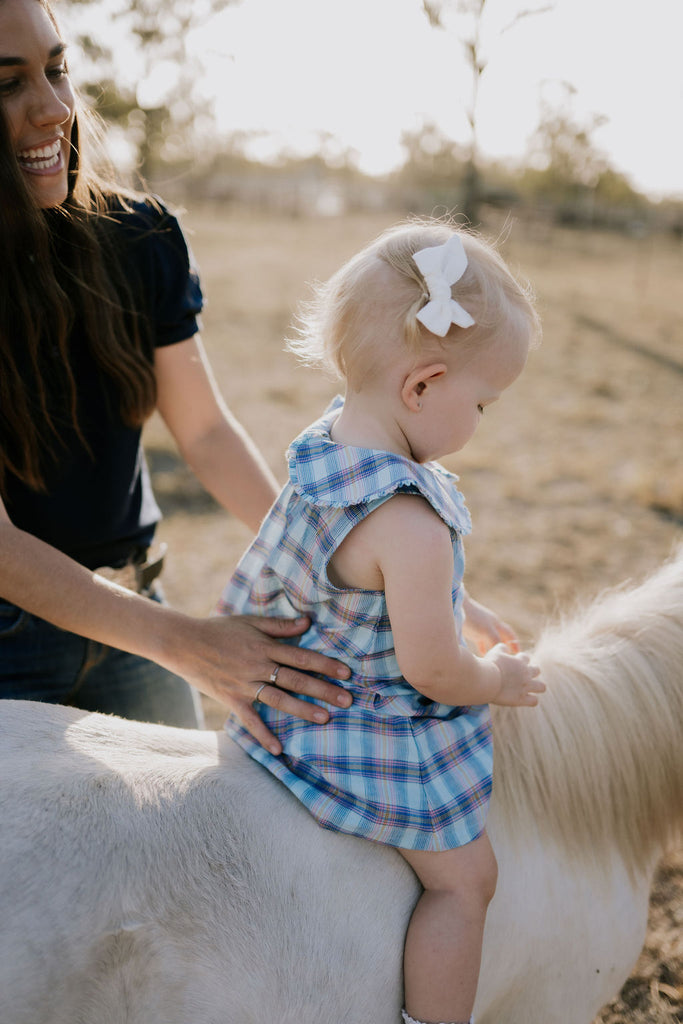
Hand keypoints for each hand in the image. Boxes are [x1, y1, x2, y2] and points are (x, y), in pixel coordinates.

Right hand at [164, 613, 350, 753]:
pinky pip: (250, 720)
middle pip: (295, 679)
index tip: (346, 672)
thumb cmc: (219, 629)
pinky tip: (278, 749)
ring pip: (278, 699)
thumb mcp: (251, 621)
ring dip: (302, 709)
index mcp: (265, 646)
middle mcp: (257, 666)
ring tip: (325, 718)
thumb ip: (280, 625)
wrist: (183, 643)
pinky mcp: (231, 699)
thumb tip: (307, 622)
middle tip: (347, 700)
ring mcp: (244, 684)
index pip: (301, 656)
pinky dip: (263, 735)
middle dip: (323, 690)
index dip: (325, 664)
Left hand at [462, 593, 518, 653]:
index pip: (509, 635)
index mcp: (497, 623)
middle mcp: (491, 625)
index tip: (518, 654)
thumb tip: (501, 652)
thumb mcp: (487, 630)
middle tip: (512, 656)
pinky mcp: (473, 631)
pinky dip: (484, 649)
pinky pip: (481, 642)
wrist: (457, 607)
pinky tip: (483, 655)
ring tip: (498, 657)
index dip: (514, 644)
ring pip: (492, 639)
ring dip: (495, 647)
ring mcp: (482, 628)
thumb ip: (495, 641)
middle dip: (508, 645)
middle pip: (503, 636)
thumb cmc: (473, 618)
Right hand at [483, 643, 544, 706]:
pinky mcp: (521, 699)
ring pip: (542, 687)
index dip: (521, 660)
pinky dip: (532, 700)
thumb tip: (506, 647)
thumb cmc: (490, 665)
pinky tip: (524, 699)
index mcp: (520, 661)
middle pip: (537, 670)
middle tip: (521, 676)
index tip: (513, 664)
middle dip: (531, 672)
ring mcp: (525, 687)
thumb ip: (502, 648)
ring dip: (537, 687)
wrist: (487, 680)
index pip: (526, 657)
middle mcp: (526, 674)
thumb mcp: (495, 652)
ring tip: (528, 689)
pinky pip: (534, 701)